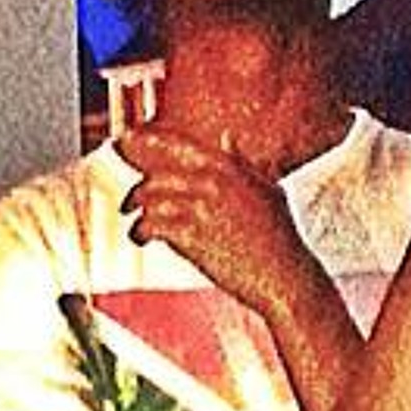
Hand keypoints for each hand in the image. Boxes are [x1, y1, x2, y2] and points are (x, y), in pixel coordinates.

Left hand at [117, 126, 331, 326]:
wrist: (282, 274)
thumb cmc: (276, 235)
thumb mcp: (265, 188)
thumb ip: (241, 162)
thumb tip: (227, 137)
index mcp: (229, 168)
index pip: (181, 145)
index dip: (150, 140)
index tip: (127, 139)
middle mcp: (214, 182)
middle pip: (158, 174)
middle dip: (137, 190)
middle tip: (128, 204)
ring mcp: (202, 208)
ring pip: (151, 198)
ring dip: (136, 213)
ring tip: (136, 228)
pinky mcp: (192, 236)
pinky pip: (153, 224)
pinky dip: (140, 231)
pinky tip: (140, 239)